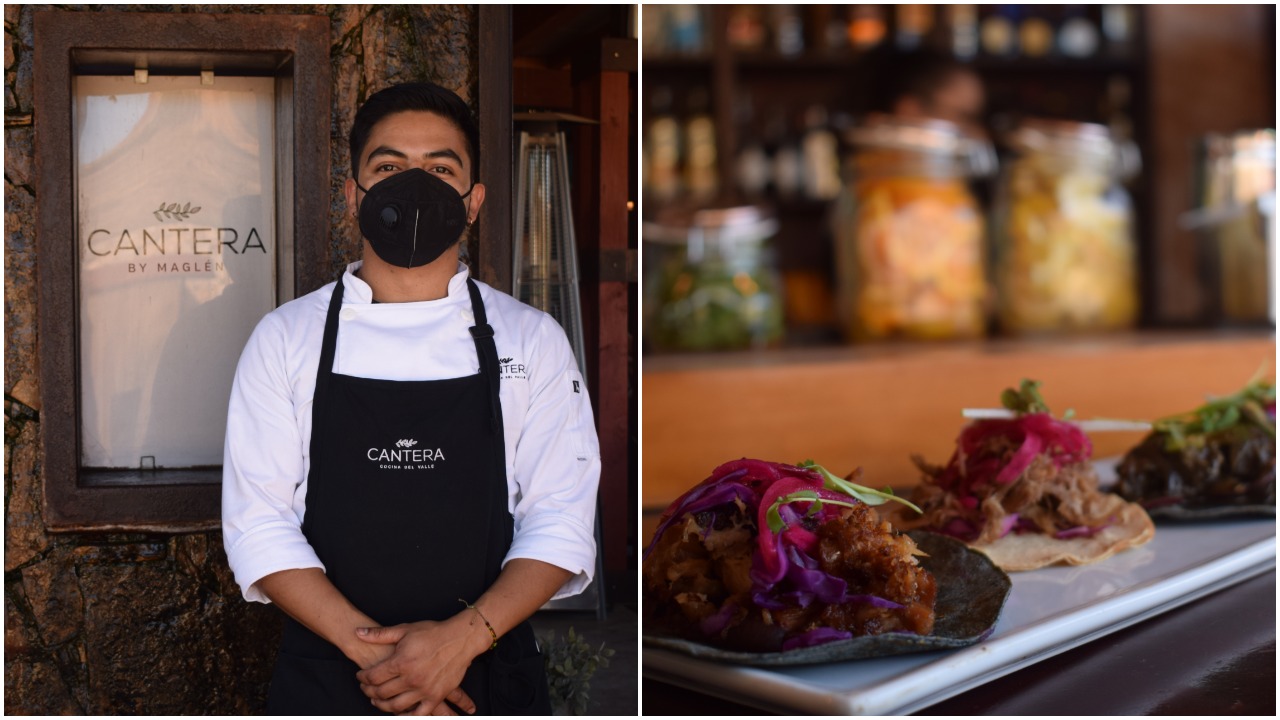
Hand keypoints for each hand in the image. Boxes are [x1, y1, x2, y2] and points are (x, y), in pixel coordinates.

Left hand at [354, 617, 485, 714]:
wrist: (461, 639)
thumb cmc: (433, 632)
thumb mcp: (405, 629)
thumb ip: (380, 634)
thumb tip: (358, 632)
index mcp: (401, 662)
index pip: (373, 676)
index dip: (363, 678)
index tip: (361, 676)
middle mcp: (411, 679)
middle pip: (381, 692)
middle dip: (369, 691)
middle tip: (366, 688)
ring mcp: (424, 690)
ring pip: (396, 706)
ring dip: (382, 705)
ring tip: (378, 700)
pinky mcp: (436, 696)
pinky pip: (418, 714)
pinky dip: (406, 715)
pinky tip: (400, 711)